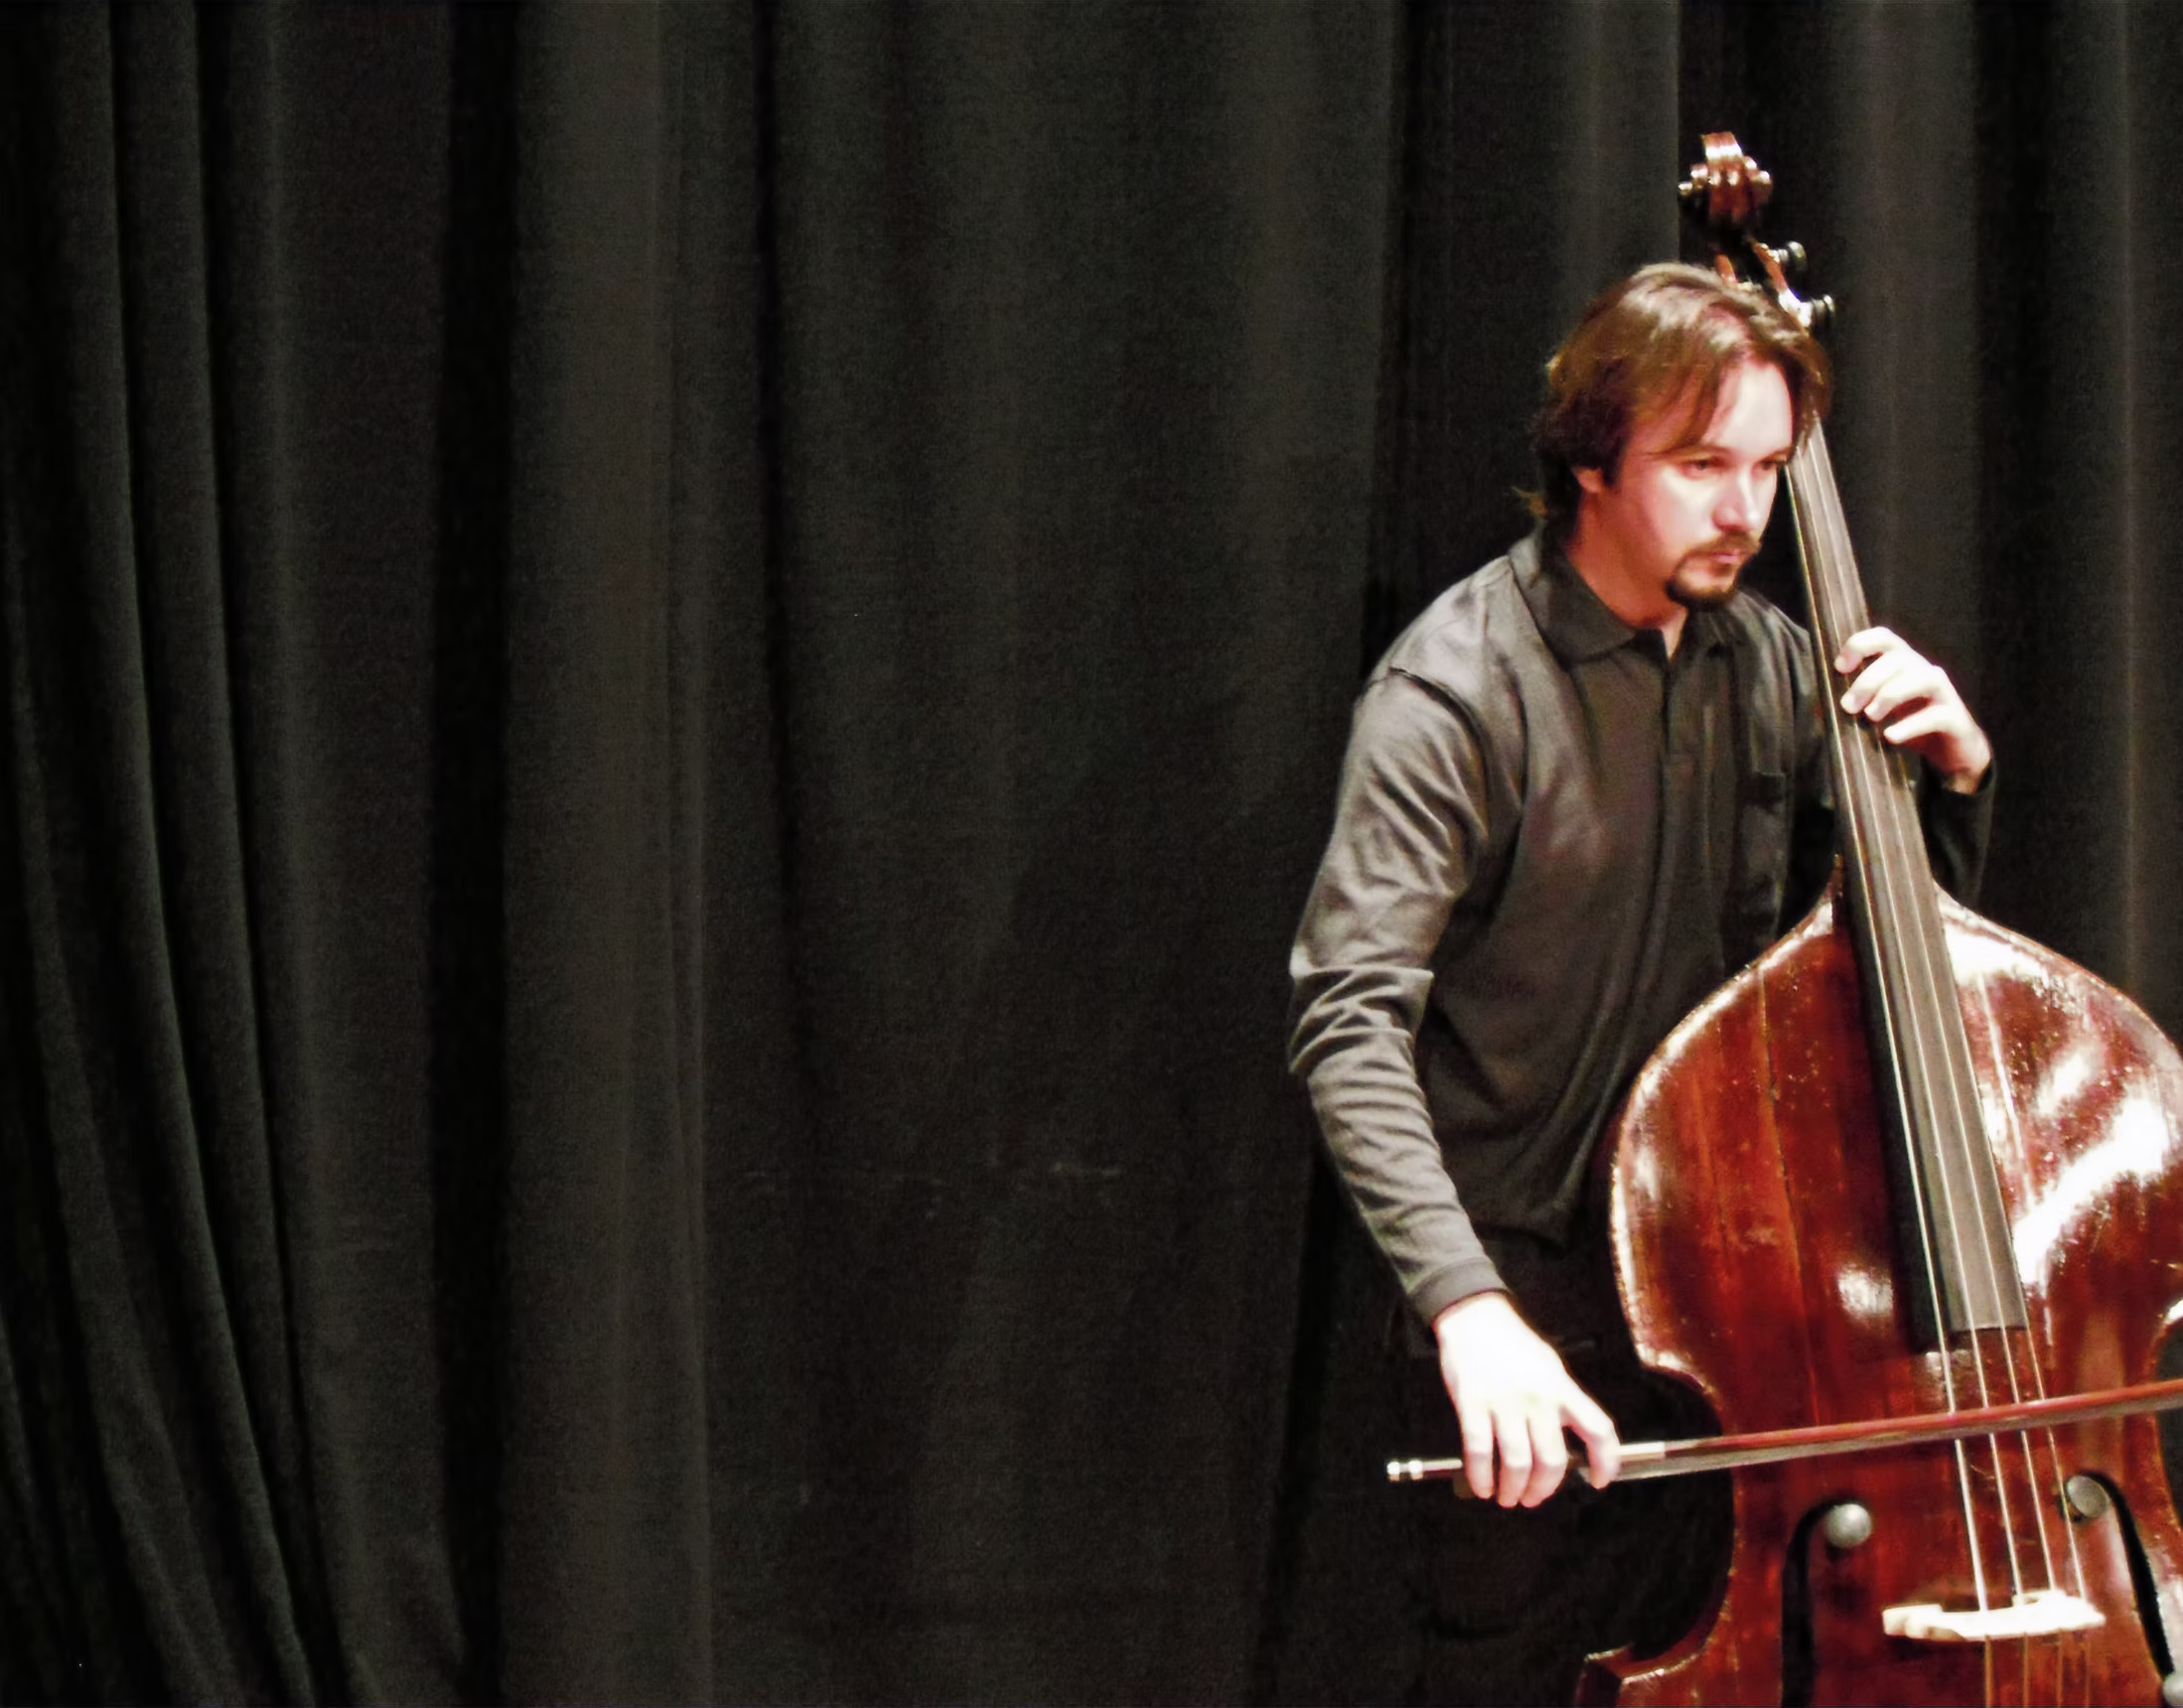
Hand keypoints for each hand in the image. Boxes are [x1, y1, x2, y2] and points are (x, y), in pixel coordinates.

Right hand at [1431, 1291, 1620, 1506]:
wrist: (1475, 1317)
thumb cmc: (1514, 1345)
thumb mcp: (1551, 1368)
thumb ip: (1563, 1403)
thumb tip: (1574, 1446)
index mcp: (1562, 1389)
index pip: (1599, 1430)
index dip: (1606, 1461)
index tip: (1600, 1481)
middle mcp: (1539, 1398)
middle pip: (1553, 1459)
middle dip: (1543, 1489)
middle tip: (1533, 1497)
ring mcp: (1504, 1401)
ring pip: (1517, 1462)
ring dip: (1513, 1489)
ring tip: (1507, 1496)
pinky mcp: (1472, 1402)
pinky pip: (1479, 1449)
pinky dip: (1481, 1476)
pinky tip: (1483, 1485)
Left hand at [1835, 627, 1991, 792]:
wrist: (1954, 754)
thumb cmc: (1911, 726)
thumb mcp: (1881, 709)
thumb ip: (1859, 699)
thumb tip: (1821, 702)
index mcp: (1904, 664)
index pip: (1884, 637)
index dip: (1860, 645)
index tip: (1839, 668)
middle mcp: (1925, 671)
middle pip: (1897, 659)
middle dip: (1867, 681)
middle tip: (1847, 707)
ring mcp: (1944, 693)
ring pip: (1922, 678)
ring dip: (1890, 694)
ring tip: (1870, 717)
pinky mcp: (1955, 719)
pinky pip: (1935, 715)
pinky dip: (1910, 725)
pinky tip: (1890, 737)